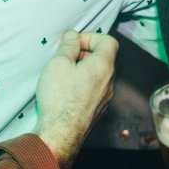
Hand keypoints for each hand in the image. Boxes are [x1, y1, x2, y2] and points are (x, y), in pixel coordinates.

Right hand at [34, 30, 117, 168]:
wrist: (61, 133)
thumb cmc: (60, 97)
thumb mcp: (58, 63)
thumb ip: (68, 46)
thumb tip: (73, 36)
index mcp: (103, 66)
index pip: (109, 41)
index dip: (91, 37)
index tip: (74, 44)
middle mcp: (109, 82)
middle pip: (103, 58)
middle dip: (84, 54)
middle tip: (65, 59)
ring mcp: (105, 98)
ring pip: (98, 75)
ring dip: (83, 70)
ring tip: (63, 76)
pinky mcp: (97, 110)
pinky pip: (94, 90)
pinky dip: (83, 85)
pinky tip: (65, 92)